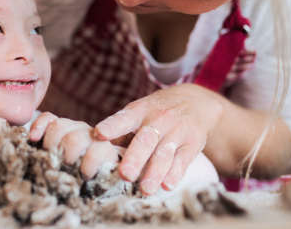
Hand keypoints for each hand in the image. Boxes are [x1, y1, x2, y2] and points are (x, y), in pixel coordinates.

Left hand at [29, 112, 118, 179]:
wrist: (104, 182)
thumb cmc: (75, 172)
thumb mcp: (58, 162)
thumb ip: (45, 153)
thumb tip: (30, 147)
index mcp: (66, 129)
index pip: (49, 119)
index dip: (39, 126)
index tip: (33, 139)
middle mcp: (79, 128)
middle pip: (59, 126)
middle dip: (52, 147)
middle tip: (56, 163)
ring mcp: (94, 136)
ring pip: (74, 139)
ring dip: (68, 158)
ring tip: (70, 170)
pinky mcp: (107, 149)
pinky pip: (93, 154)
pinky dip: (85, 168)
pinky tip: (85, 175)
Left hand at [94, 83, 223, 194]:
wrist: (194, 101)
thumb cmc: (155, 112)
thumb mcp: (137, 113)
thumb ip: (119, 131)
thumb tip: (95, 151)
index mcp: (139, 112)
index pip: (123, 118)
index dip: (111, 126)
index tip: (99, 133)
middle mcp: (158, 119)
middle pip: (145, 140)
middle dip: (135, 158)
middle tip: (124, 174)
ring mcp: (176, 131)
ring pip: (164, 154)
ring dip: (154, 173)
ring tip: (145, 189)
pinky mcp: (192, 143)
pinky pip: (182, 160)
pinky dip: (175, 174)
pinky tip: (167, 186)